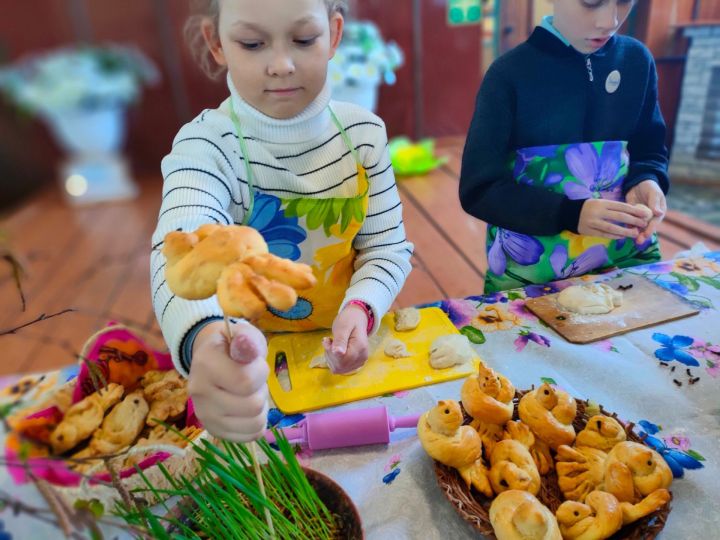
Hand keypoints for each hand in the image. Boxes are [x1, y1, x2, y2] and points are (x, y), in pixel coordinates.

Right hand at [188, 320, 268, 441]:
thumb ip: (248, 340)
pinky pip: (251, 436)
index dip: (260, 372)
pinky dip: (256, 422)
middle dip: (261, 390)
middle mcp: (199, 393)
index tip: (254, 363)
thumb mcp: (243, 334)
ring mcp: (205, 416)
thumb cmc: (233, 346)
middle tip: (252, 380)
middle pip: (253, 405)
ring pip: (254, 423)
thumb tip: (247, 345)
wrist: (211, 360)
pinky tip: (247, 409)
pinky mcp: (214, 431)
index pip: (245, 382)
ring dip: (261, 407)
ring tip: (249, 393)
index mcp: (205, 364)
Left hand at [323, 304, 369, 373]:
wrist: (357, 319)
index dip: (331, 353)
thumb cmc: (349, 320)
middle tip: (329, 341)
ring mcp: (359, 362)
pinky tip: (335, 350)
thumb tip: (337, 353)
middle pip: (340, 366)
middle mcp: (362, 358)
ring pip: (338, 369)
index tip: (328, 340)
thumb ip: (340, 339)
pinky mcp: (355, 364)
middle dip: (330, 355)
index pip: (342, 360)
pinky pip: (340, 368)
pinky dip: (334, 360)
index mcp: (360, 347)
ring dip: (331, 357)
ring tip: (333, 343)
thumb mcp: (343, 326)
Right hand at [577, 199, 648, 238]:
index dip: (635, 210)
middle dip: (633, 221)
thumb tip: (633, 213)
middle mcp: (598, 212)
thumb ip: (614, 208)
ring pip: (612, 228)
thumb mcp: (600, 203)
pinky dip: (614, 236)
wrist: (569, 213)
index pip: (621, 206)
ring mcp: (593, 222)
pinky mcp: (589, 231)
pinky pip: (604, 234)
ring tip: (635, 234)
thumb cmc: (590, 207)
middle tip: (643, 224)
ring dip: (625, 231)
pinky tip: (622, 237)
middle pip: (619, 217)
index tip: (645, 214)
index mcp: (602, 203)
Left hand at [626, 180, 666, 243]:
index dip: (651, 229)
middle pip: (646, 227)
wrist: (639, 183)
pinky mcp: (631, 214)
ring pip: (637, 226)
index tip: (647, 235)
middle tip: (638, 241)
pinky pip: (629, 222)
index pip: (655, 222)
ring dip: (634, 233)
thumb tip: (659, 213)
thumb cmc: (650, 188)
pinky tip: (622, 232)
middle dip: (643, 235)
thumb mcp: (654, 194)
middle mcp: (650, 217)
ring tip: (631, 240)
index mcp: (658, 212)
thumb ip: (655, 203)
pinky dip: (627, 226)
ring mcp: (640, 216)